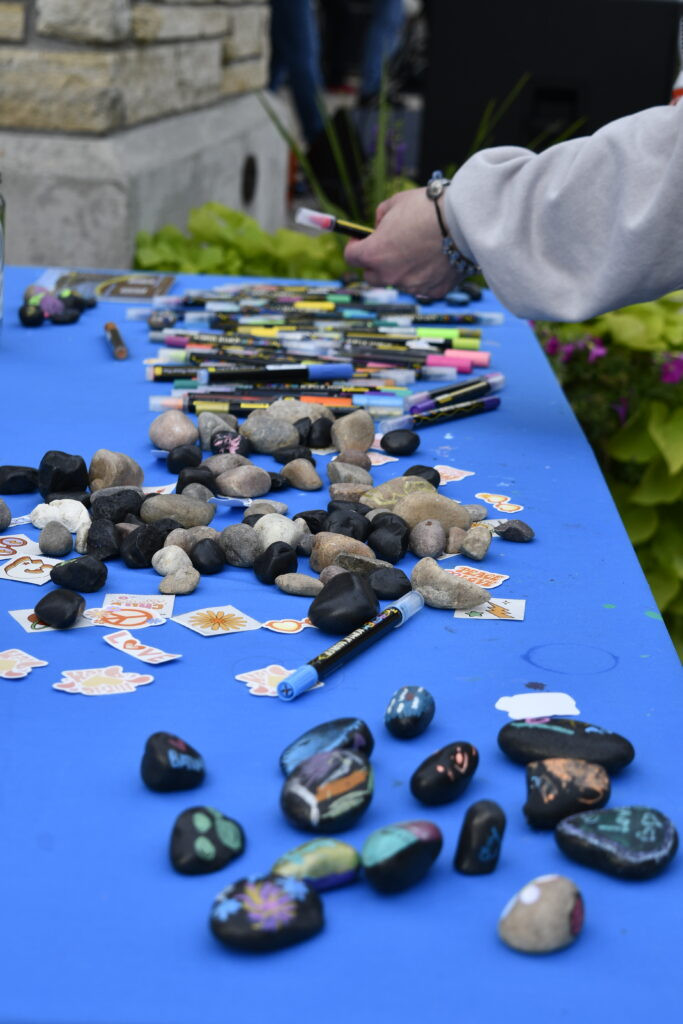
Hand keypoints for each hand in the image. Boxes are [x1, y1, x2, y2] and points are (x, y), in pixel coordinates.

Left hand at [344, 187, 463, 298]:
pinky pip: (423, 286)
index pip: (351, 257)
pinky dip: (425, 275)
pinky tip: (435, 258)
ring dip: (402, 269)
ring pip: (399, 281)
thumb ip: (380, 217)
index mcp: (375, 254)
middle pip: (372, 277)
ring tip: (418, 249)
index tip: (360, 239)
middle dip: (375, 263)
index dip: (354, 246)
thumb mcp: (396, 202)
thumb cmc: (428, 207)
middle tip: (386, 248)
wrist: (465, 220)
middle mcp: (390, 275)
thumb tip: (379, 226)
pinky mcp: (434, 291)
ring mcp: (412, 286)